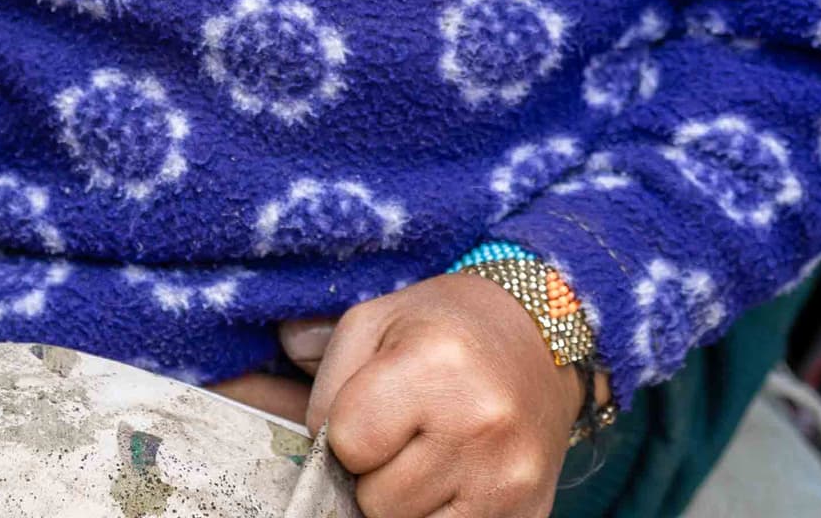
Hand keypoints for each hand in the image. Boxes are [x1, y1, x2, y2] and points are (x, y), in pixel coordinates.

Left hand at [308, 273, 579, 517]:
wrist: (543, 336)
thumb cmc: (445, 328)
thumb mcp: (375, 322)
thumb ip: (318, 376)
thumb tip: (277, 429)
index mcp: (437, 365)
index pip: (347, 441)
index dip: (349, 430)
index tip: (374, 409)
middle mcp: (480, 425)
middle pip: (376, 500)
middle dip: (376, 473)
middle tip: (406, 435)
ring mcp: (509, 480)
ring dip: (406, 503)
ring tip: (430, 457)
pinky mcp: (528, 515)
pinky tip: (454, 483)